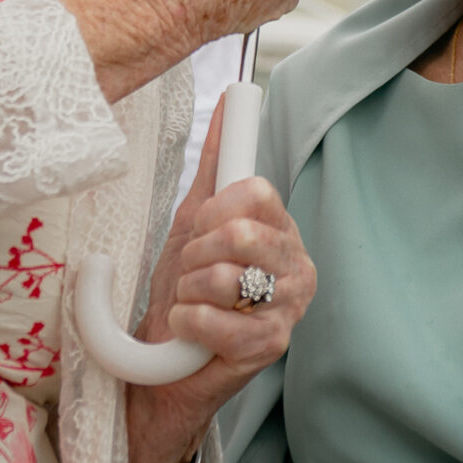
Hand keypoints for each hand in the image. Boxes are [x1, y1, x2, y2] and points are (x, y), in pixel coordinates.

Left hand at [127, 102, 316, 462]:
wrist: (164, 359)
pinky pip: (215, 320)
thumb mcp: (196, 219)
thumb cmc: (186, 289)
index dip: (214, 210)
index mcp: (282, 230)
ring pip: (226, 277)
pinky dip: (188, 323)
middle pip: (240, 233)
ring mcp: (289, 309)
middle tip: (192, 272)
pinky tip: (193, 331)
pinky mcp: (272, 348)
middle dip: (197, 253)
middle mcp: (297, 266)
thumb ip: (216, 163)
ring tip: (193, 302)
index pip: (254, 192)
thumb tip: (229, 102)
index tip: (202, 229)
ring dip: (189, 290)